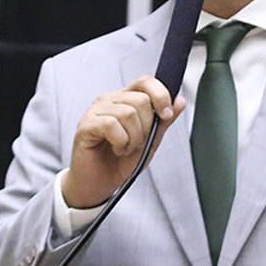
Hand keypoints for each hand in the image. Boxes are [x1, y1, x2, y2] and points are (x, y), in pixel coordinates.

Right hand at [61, 76, 185, 208]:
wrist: (101, 183)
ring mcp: (96, 110)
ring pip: (128, 113)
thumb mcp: (151, 140)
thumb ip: (164, 120)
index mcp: (126, 99)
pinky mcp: (86, 124)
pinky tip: (116, 149)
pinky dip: (120, 142)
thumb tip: (179, 100)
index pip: (146, 81)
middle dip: (147, 127)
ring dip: (133, 138)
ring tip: (125, 148)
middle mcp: (110, 99)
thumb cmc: (122, 161)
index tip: (167, 115)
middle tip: (137, 142)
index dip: (161, 95)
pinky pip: (111, 125)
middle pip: (141, 100)